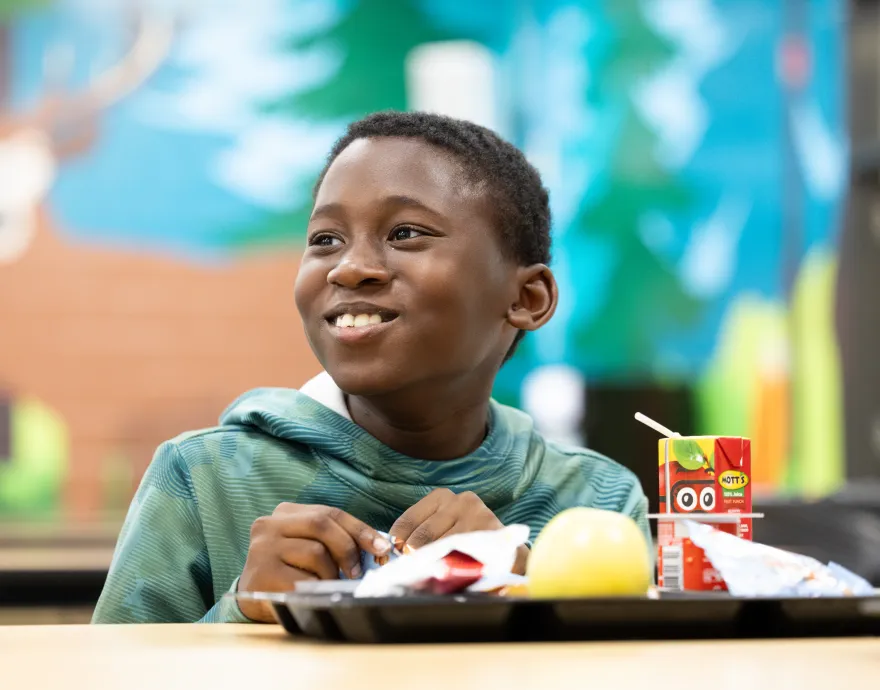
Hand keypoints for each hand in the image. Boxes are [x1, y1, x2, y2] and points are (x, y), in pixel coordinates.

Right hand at [238, 503, 390, 621]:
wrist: (255, 599)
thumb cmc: (291, 571)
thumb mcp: (310, 547)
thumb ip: (335, 540)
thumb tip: (378, 547)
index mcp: (285, 512)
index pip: (330, 513)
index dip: (360, 529)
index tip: (382, 547)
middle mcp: (269, 524)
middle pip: (321, 524)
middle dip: (348, 548)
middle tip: (357, 572)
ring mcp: (262, 548)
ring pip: (316, 552)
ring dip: (331, 573)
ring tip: (325, 584)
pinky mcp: (262, 574)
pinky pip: (304, 579)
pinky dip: (317, 588)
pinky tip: (310, 593)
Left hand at [389, 488, 528, 574]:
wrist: (506, 549)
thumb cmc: (466, 538)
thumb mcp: (442, 527)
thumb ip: (420, 534)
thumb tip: (392, 550)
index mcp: (441, 497)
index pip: (409, 520)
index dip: (398, 541)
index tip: (394, 557)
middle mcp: (459, 500)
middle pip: (422, 536)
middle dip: (414, 556)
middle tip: (410, 572)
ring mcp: (477, 514)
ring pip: (441, 546)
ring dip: (433, 564)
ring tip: (429, 575)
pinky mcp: (490, 531)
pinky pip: (463, 553)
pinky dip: (453, 566)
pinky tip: (450, 574)